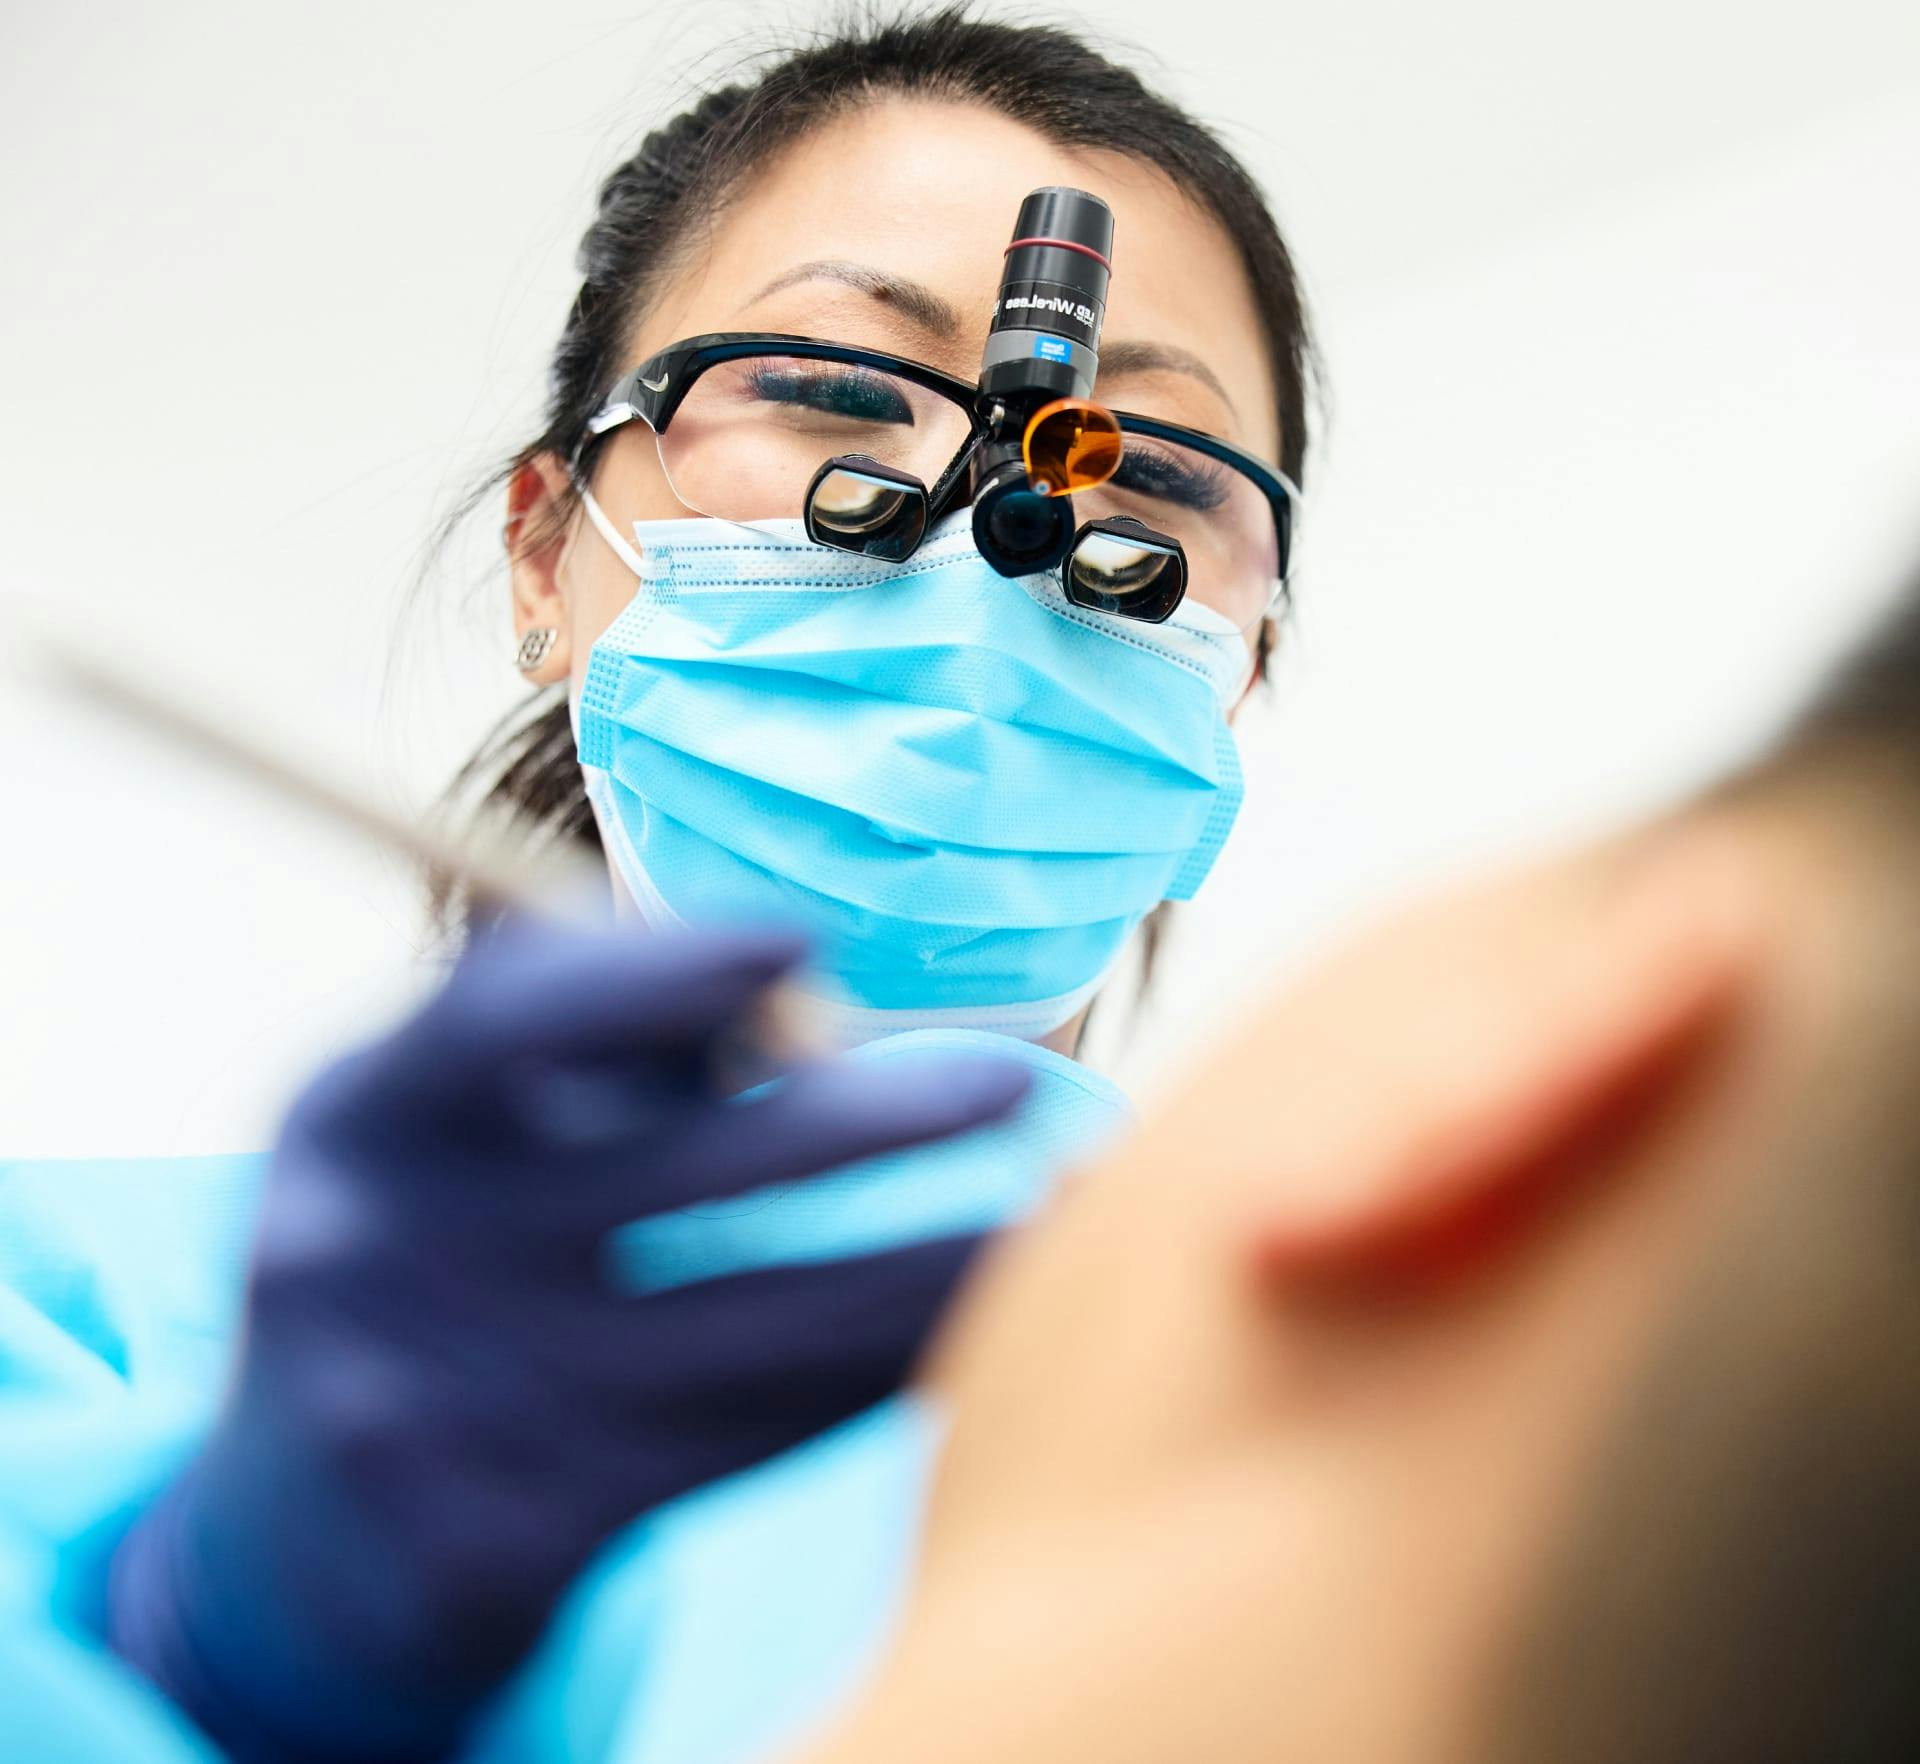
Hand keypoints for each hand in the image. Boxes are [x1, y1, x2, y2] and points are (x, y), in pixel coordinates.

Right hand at [108, 919, 1028, 1763]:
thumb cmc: (430, 1260)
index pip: (506, 1022)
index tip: (803, 942)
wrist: (298, 1539)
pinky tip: (970, 1330)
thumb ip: (588, 1031)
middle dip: (865, 1126)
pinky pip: (750, 1445)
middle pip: (668, 1180)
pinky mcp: (498, 1545)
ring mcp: (422, 1416)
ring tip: (1057, 1216)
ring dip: (925, 1271)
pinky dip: (877, 1376)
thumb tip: (796, 989)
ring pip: (749, 1333)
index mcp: (359, 1114)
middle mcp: (364, 1258)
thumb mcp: (447, 1124)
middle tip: (1017, 1084)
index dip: (659, 975)